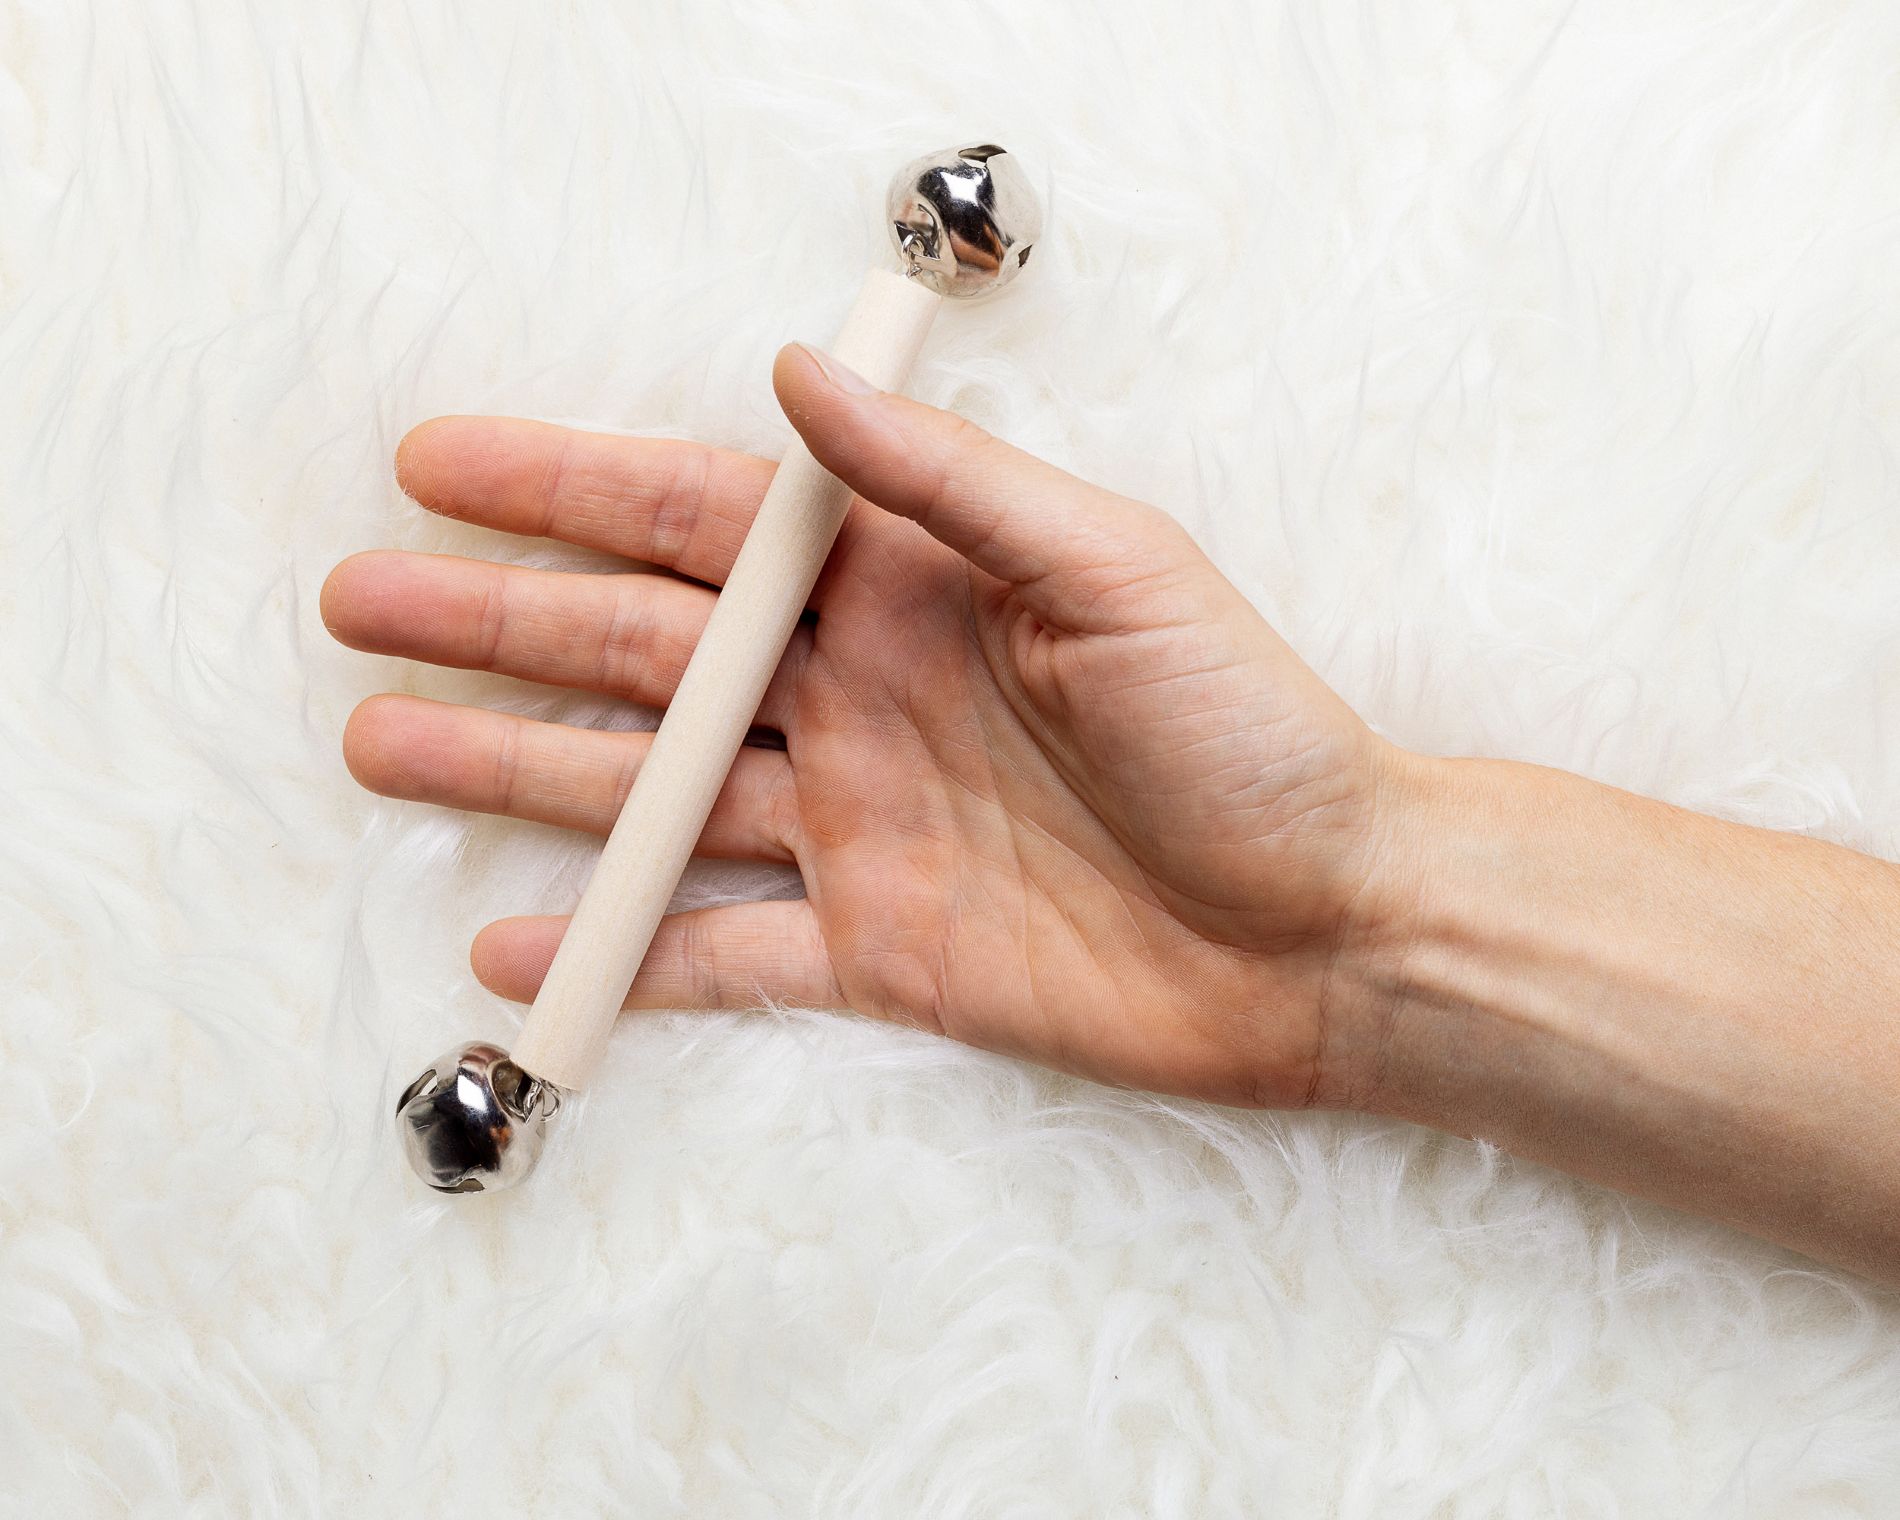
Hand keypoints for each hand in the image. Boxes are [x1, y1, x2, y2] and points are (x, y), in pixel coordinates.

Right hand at [322, 345, 1404, 1107]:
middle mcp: (860, 701)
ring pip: (653, 795)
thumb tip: (800, 374)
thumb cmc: (1246, 733)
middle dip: (495, 624)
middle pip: (640, 653)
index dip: (564, 491)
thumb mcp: (1107, 570)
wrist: (1329, 927)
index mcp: (905, 593)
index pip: (702, 527)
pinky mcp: (878, 952)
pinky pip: (722, 952)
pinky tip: (520, 943)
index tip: (438, 467)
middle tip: (358, 607)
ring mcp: (858, 829)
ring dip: (515, 772)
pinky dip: (624, 952)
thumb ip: (945, 484)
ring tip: (383, 748)